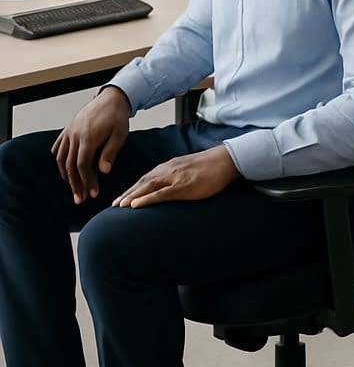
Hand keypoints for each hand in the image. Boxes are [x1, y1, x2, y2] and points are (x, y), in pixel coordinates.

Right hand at [52, 86, 130, 204]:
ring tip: (74, 189)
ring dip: (66, 176)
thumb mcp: (119, 135)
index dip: (87, 181)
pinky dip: (60, 161)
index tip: (93, 194)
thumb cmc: (118, 118)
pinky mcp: (67, 130)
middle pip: (70, 165)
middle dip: (75, 184)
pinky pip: (58, 148)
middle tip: (80, 200)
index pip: (82, 165)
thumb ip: (110, 153)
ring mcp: (68, 132)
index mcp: (88, 137)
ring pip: (61, 158)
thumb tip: (104, 172)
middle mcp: (74, 135)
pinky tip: (65, 171)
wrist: (111, 99)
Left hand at [113, 145, 239, 207]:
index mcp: (171, 166)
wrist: (227, 160)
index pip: (147, 178)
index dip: (133, 188)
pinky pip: (160, 194)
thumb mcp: (192, 168)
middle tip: (113, 205)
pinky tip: (134, 205)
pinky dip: (145, 199)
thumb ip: (180, 175)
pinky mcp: (183, 186)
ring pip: (147, 187)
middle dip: (127, 193)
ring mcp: (175, 178)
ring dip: (131, 196)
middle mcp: (169, 170)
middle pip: (143, 183)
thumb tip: (174, 184)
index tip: (123, 197)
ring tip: (118, 206)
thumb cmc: (212, 166)